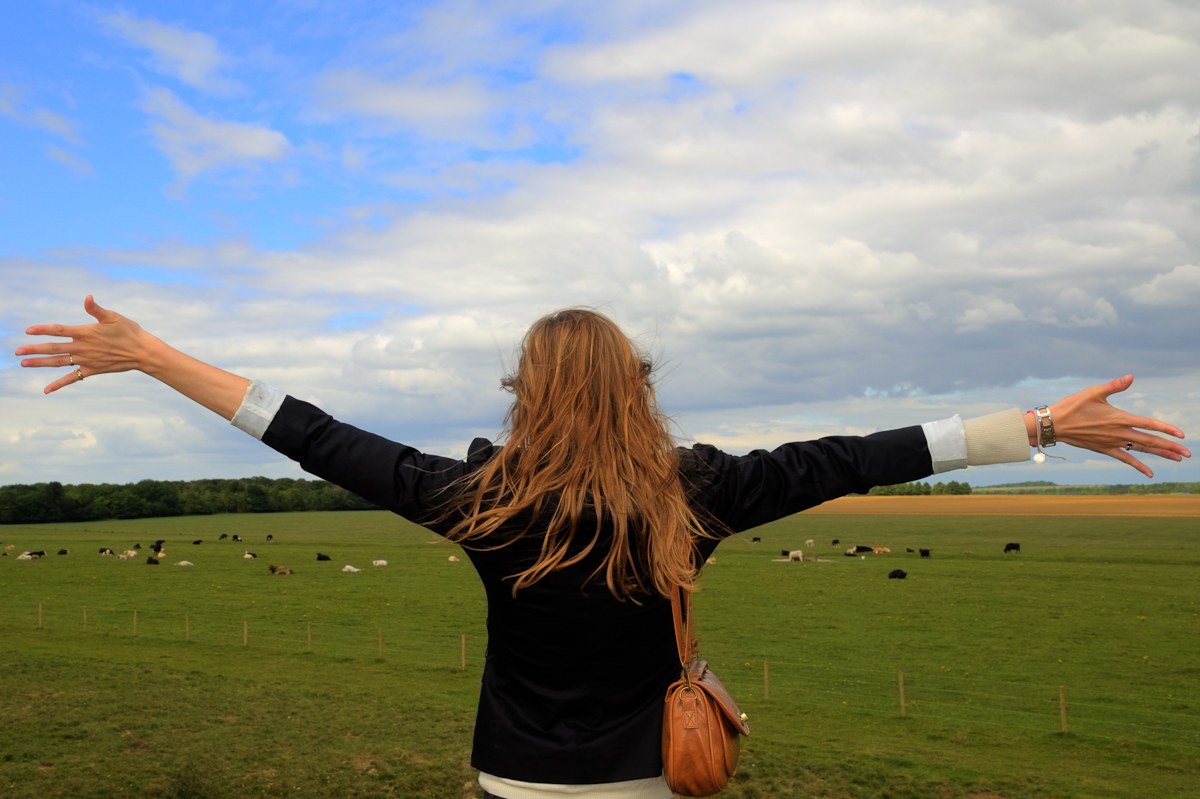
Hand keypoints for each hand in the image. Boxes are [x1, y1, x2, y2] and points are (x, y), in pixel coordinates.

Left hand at [17, 295, 250, 419]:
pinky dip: (58, 384)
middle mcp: (83, 348)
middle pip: (54, 348)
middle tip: (16, 351)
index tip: (28, 331)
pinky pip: (72, 378)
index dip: (43, 330)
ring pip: (58, 363)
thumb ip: (97, 309)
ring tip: (23, 363)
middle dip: (34, 349)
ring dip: (39, 363)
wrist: (143, 353)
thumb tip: (87, 298)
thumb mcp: (114, 317)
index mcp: (86, 333)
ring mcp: (86, 361)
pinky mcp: (92, 370)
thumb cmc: (129, 332)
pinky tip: (46, 390)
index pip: (60, 330)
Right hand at [1036, 375, 1189, 478]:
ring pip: (1141, 450)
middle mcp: (1119, 433)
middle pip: (1150, 441)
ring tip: (1177, 459)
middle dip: (1170, 447)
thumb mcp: (1094, 392)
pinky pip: (1126, 459)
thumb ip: (1115, 386)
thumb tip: (1131, 377)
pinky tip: (1150, 473)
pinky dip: (1139, 466)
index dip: (1167, 429)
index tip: (1182, 435)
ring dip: (1160, 455)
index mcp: (1119, 418)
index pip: (1150, 424)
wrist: (1055, 424)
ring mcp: (1112, 443)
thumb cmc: (1073, 406)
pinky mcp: (1104, 449)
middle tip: (1187, 454)